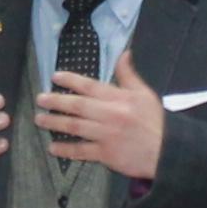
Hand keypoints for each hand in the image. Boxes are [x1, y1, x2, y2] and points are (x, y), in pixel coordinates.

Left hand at [39, 50, 168, 183]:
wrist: (166, 152)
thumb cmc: (155, 121)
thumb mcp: (145, 94)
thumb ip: (129, 75)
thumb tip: (123, 53)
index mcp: (119, 98)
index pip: (90, 86)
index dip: (70, 80)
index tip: (54, 77)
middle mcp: (110, 114)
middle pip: (77, 106)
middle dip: (56, 101)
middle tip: (40, 99)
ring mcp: (106, 135)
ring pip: (75, 127)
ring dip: (55, 123)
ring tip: (40, 120)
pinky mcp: (106, 154)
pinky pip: (81, 151)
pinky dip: (66, 150)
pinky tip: (53, 148)